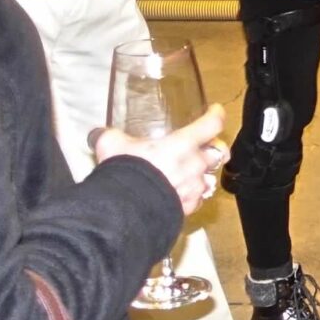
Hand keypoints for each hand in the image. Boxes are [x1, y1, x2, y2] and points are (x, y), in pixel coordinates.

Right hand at [92, 103, 227, 215]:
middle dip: (214, 148)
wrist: (126, 208)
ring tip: (192, 173)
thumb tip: (100, 135)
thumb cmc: (125, 170)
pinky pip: (197, 199)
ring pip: (210, 178)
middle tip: (205, 146)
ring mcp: (194, 188)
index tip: (215, 111)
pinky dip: (192, 196)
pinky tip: (182, 194)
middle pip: (218, 153)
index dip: (216, 115)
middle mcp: (194, 164)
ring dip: (203, 174)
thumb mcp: (112, 145)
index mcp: (182, 143)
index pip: (211, 124)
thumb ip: (111, 137)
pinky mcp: (188, 207)